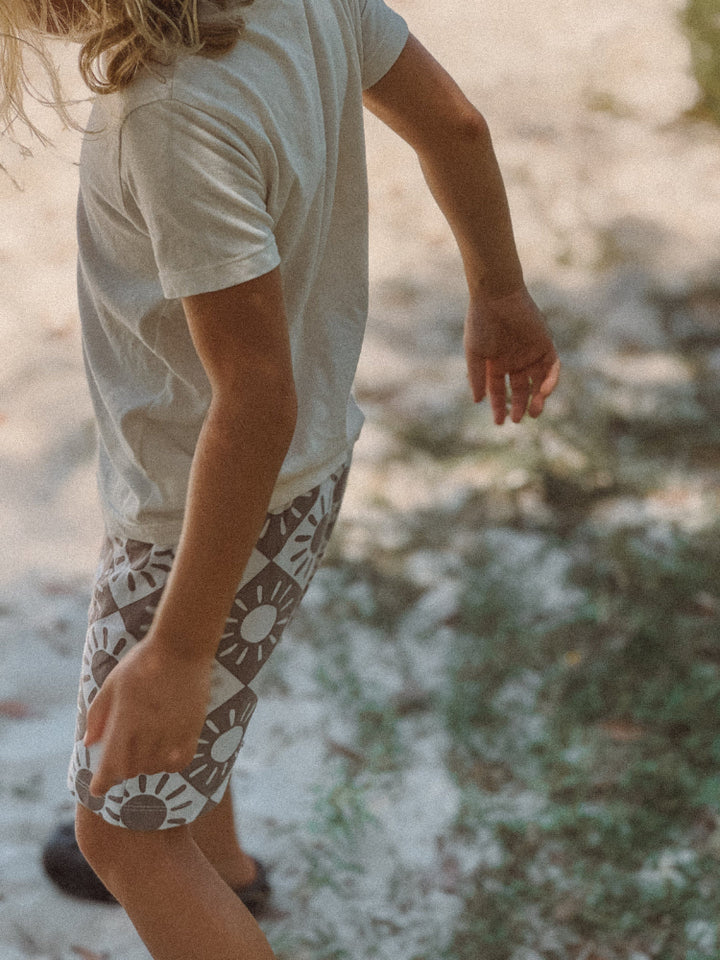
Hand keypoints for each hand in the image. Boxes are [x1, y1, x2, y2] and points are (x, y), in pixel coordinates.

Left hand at [84, 641, 211, 796]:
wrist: (182, 647)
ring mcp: (174, 730)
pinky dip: (170, 765)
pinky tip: (165, 754)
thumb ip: (98, 715)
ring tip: (143, 752)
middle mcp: (150, 730)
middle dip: (122, 770)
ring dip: (146, 766)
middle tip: (121, 759)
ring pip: (156, 768)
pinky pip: (181, 762)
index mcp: (126, 719)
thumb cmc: (142, 662)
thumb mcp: (112, 683)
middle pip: (133, 769)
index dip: (102, 782)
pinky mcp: (193, 727)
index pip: (112, 764)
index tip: (98, 790)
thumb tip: (88, 743)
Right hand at [464, 287, 559, 423]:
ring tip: (533, 411)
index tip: (499, 422)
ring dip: (538, 398)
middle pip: (520, 390)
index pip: (499, 391)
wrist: (497, 296)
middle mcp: (515, 360)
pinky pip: (552, 367)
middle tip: (518, 419)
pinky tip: (543, 392)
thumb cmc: (481, 322)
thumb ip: (477, 377)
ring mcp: (531, 353)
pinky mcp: (545, 344)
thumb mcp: (475, 353)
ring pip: (538, 382)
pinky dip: (550, 381)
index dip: (499, 407)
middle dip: (519, 406)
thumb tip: (478, 401)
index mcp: (497, 363)